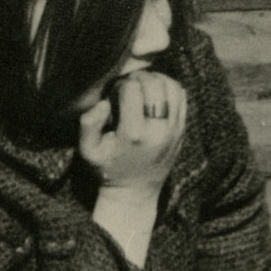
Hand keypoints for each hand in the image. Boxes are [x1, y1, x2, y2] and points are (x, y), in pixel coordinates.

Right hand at [78, 70, 186, 195]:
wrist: (135, 193)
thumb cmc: (108, 169)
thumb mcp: (88, 151)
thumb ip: (88, 124)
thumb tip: (103, 103)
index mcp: (134, 134)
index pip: (133, 89)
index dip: (121, 84)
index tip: (115, 94)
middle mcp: (158, 131)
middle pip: (155, 84)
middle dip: (139, 78)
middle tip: (129, 86)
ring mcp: (174, 131)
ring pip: (172, 86)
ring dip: (156, 80)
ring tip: (143, 87)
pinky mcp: (182, 131)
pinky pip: (182, 97)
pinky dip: (169, 88)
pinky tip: (156, 94)